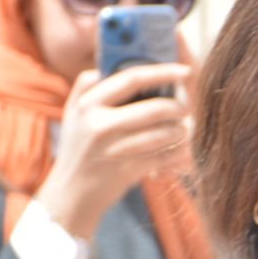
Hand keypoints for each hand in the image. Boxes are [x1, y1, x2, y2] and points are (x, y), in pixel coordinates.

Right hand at [34, 63, 193, 239]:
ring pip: (163, 134)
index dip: (161, 72)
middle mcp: (99, 125)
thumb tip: (105, 66)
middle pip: (154, 108)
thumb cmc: (79, 148)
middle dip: (178, 108)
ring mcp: (114, 149)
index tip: (183, 71)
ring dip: (180, 132)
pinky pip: (164, 157)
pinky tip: (181, 152)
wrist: (72, 191)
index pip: (130, 79)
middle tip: (185, 109)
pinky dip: (178, 153)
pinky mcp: (127, 171)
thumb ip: (85, 87)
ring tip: (182, 131)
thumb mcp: (73, 113)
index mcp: (88, 104)